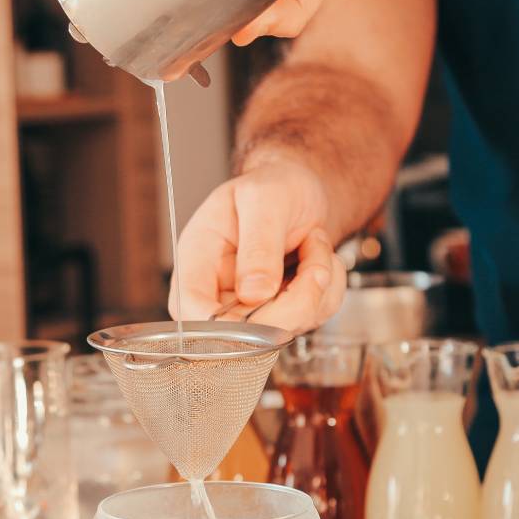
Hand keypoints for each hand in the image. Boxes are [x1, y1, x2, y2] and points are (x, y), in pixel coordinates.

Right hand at [168, 160, 347, 333]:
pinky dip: (328, 288)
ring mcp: (250, 307)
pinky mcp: (282, 313)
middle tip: (315, 261)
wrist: (302, 190)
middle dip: (293, 300)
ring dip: (317, 286)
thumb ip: (258, 244)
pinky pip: (313, 319)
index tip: (264, 300)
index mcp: (197, 259)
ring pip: (286, 329)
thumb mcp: (265, 200)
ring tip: (314, 244)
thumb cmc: (275, 185)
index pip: (190, 310)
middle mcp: (218, 290)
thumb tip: (253, 293)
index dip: (220, 323)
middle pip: (242, 333)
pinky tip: (318, 257)